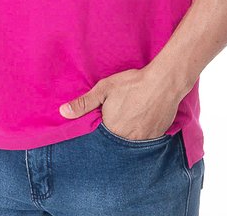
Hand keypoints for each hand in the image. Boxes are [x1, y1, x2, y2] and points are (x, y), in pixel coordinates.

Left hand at [58, 66, 179, 140]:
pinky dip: (141, 135)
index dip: (99, 131)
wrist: (163, 82)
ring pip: (130, 144)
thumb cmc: (131, 84)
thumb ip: (84, 103)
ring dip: (127, 135)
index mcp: (111, 130)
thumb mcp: (104, 89)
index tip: (102, 123)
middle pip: (115, 143)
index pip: (99, 140)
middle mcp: (126, 140)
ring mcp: (143, 141)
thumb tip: (63, 112)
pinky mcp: (156, 137)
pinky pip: (145, 143)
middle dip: (113, 134)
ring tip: (129, 120)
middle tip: (118, 119)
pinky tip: (141, 121)